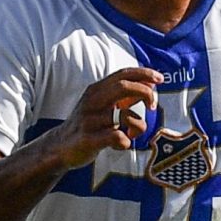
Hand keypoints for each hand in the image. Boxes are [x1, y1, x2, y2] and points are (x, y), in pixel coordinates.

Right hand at [45, 68, 160, 169]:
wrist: (60, 146)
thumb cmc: (89, 124)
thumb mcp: (103, 105)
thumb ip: (124, 95)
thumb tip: (150, 85)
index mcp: (96, 90)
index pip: (122, 74)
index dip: (143, 74)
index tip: (160, 79)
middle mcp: (92, 101)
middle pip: (123, 87)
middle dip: (145, 94)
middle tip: (153, 107)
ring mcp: (89, 120)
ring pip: (126, 116)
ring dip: (138, 126)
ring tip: (131, 133)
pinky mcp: (89, 139)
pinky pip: (118, 137)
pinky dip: (126, 142)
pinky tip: (121, 144)